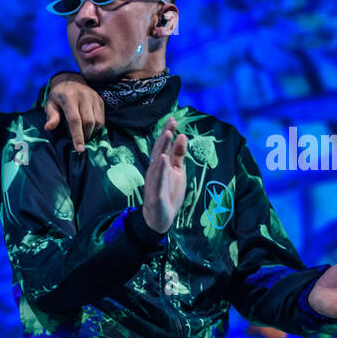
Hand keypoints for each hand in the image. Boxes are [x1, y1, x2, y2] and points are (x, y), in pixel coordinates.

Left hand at [44, 72, 103, 151]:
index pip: (75, 120)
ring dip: (92, 132)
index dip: (77, 136)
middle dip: (85, 136)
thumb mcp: (50, 104)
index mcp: (69, 98)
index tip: (79, 149)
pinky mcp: (100, 100)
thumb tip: (49, 128)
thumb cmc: (57, 96)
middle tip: (79, 142)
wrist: (70, 80)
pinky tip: (90, 129)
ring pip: (98, 121)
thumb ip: (51, 116)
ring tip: (84, 136)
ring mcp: (94, 97)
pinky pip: (102, 117)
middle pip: (89, 122)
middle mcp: (84, 96)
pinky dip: (97, 127)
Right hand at [142, 117, 186, 232]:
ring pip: (157, 162)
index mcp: (161, 165)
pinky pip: (157, 179)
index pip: (163, 146)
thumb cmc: (168, 193)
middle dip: (165, 135)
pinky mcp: (155, 193)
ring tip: (168, 134)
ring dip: (162, 148)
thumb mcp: (178, 171)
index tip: (173, 119)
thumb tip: (182, 136)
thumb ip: (179, 154)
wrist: (161, 218)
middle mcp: (155, 171)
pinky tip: (163, 158)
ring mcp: (154, 181)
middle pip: (159, 150)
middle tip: (171, 122)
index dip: (168, 132)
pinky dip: (160, 168)